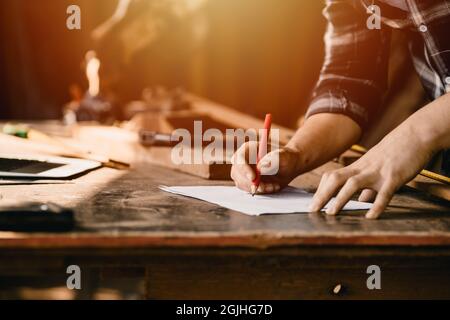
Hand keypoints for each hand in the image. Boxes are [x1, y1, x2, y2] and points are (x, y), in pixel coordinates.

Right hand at [230, 141, 300, 193]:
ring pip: (241, 183)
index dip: (243, 168)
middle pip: (236, 172)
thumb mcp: (283, 156)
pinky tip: (272, 186)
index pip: (239, 158)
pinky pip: (248, 189)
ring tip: (273, 185)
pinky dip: (260, 191)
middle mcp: (243, 160)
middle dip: (248, 182)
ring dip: (256, 188)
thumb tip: (261, 166)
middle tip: (262, 187)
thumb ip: (274, 159)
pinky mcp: (247, 181)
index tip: (253, 178)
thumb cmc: (286, 157)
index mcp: (249, 148)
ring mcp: (243, 171)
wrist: (289, 166)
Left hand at [309, 124, 434, 218]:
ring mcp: (378, 172)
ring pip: (353, 184)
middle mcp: (363, 169)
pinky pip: (384, 192)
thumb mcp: (376, 167)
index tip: (313, 205)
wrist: (416, 134)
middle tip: (312, 210)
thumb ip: (368, 186)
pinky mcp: (394, 176)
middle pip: (336, 179)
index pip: (332, 177)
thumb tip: (362, 202)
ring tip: (332, 213)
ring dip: (340, 198)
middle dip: (323, 195)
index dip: (321, 191)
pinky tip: (371, 217)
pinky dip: (377, 205)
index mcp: (358, 167)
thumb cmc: (395, 152)